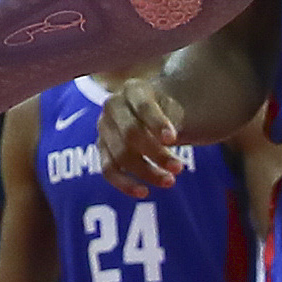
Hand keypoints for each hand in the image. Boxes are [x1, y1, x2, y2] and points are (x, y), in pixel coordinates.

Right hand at [95, 74, 186, 196]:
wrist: (152, 114)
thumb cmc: (166, 110)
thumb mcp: (172, 107)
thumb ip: (171, 118)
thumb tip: (169, 140)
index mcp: (133, 89)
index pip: (143, 106)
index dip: (157, 123)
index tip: (173, 140)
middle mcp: (113, 106)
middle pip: (131, 133)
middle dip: (156, 153)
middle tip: (179, 168)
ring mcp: (104, 128)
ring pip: (121, 154)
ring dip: (146, 171)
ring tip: (170, 181)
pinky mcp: (102, 149)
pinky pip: (108, 170)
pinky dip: (125, 184)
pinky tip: (144, 192)